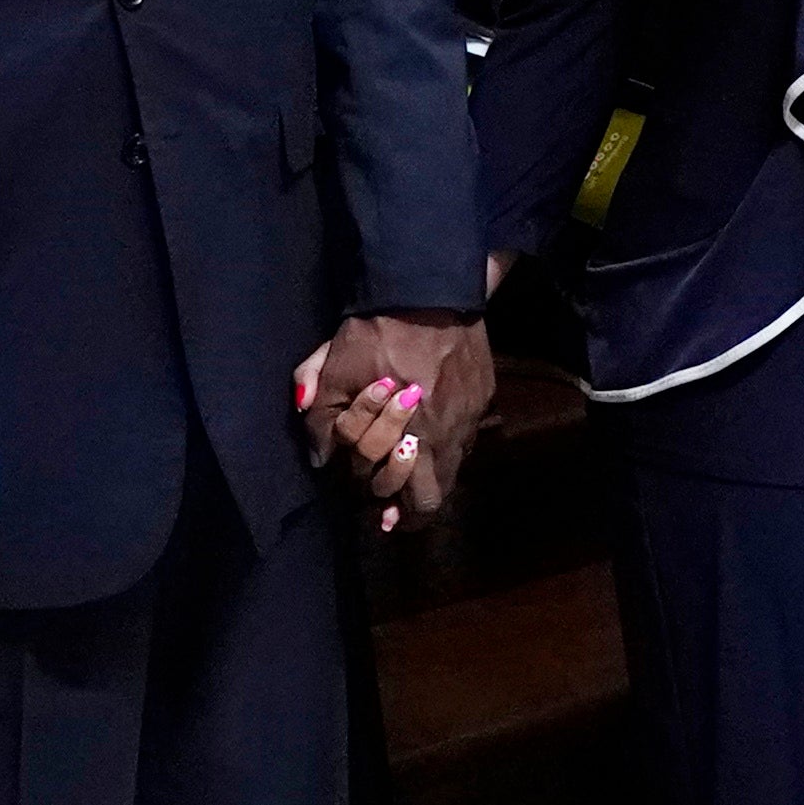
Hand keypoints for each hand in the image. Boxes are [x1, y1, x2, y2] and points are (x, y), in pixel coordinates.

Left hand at [308, 311, 491, 522]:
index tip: (383, 516)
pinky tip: (430, 426)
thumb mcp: (335, 372)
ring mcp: (470, 415)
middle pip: (438, 496)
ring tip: (412, 465)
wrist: (427, 288)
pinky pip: (467, 433)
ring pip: (455, 466)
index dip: (397, 513)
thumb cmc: (376, 332)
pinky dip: (447, 440)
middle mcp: (448, 435)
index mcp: (413, 436)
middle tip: (395, 500)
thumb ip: (322, 419)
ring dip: (432, 473)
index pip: (414, 500)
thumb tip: (320, 459)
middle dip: (414, 503)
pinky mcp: (483, 394)